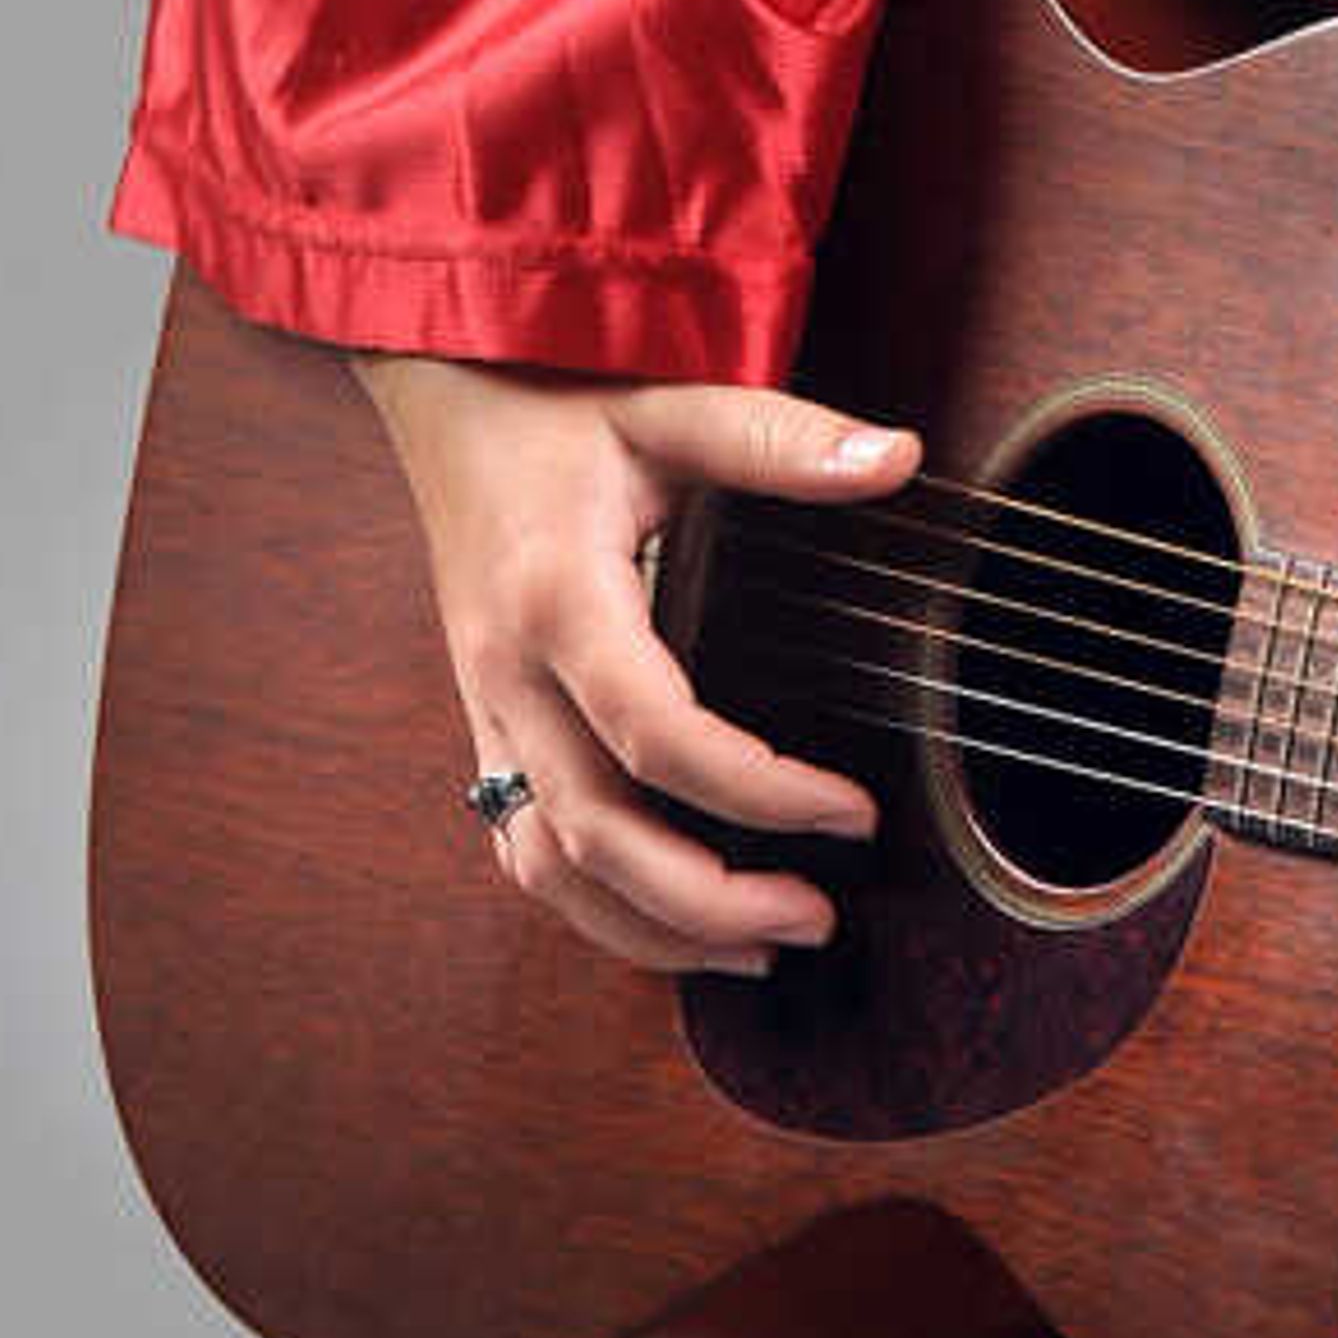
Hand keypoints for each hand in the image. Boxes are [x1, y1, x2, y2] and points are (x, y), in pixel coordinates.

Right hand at [353, 354, 916, 976]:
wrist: (440, 386)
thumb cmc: (556, 393)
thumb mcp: (672, 400)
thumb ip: (781, 437)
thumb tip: (897, 458)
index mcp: (559, 597)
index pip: (656, 734)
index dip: (757, 792)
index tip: (850, 812)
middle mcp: (508, 670)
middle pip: (591, 834)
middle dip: (706, 900)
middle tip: (815, 920)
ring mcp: (486, 704)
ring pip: (542, 864)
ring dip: (646, 927)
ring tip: (758, 951)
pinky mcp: (485, 718)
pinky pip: (519, 843)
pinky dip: (590, 903)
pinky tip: (669, 921)